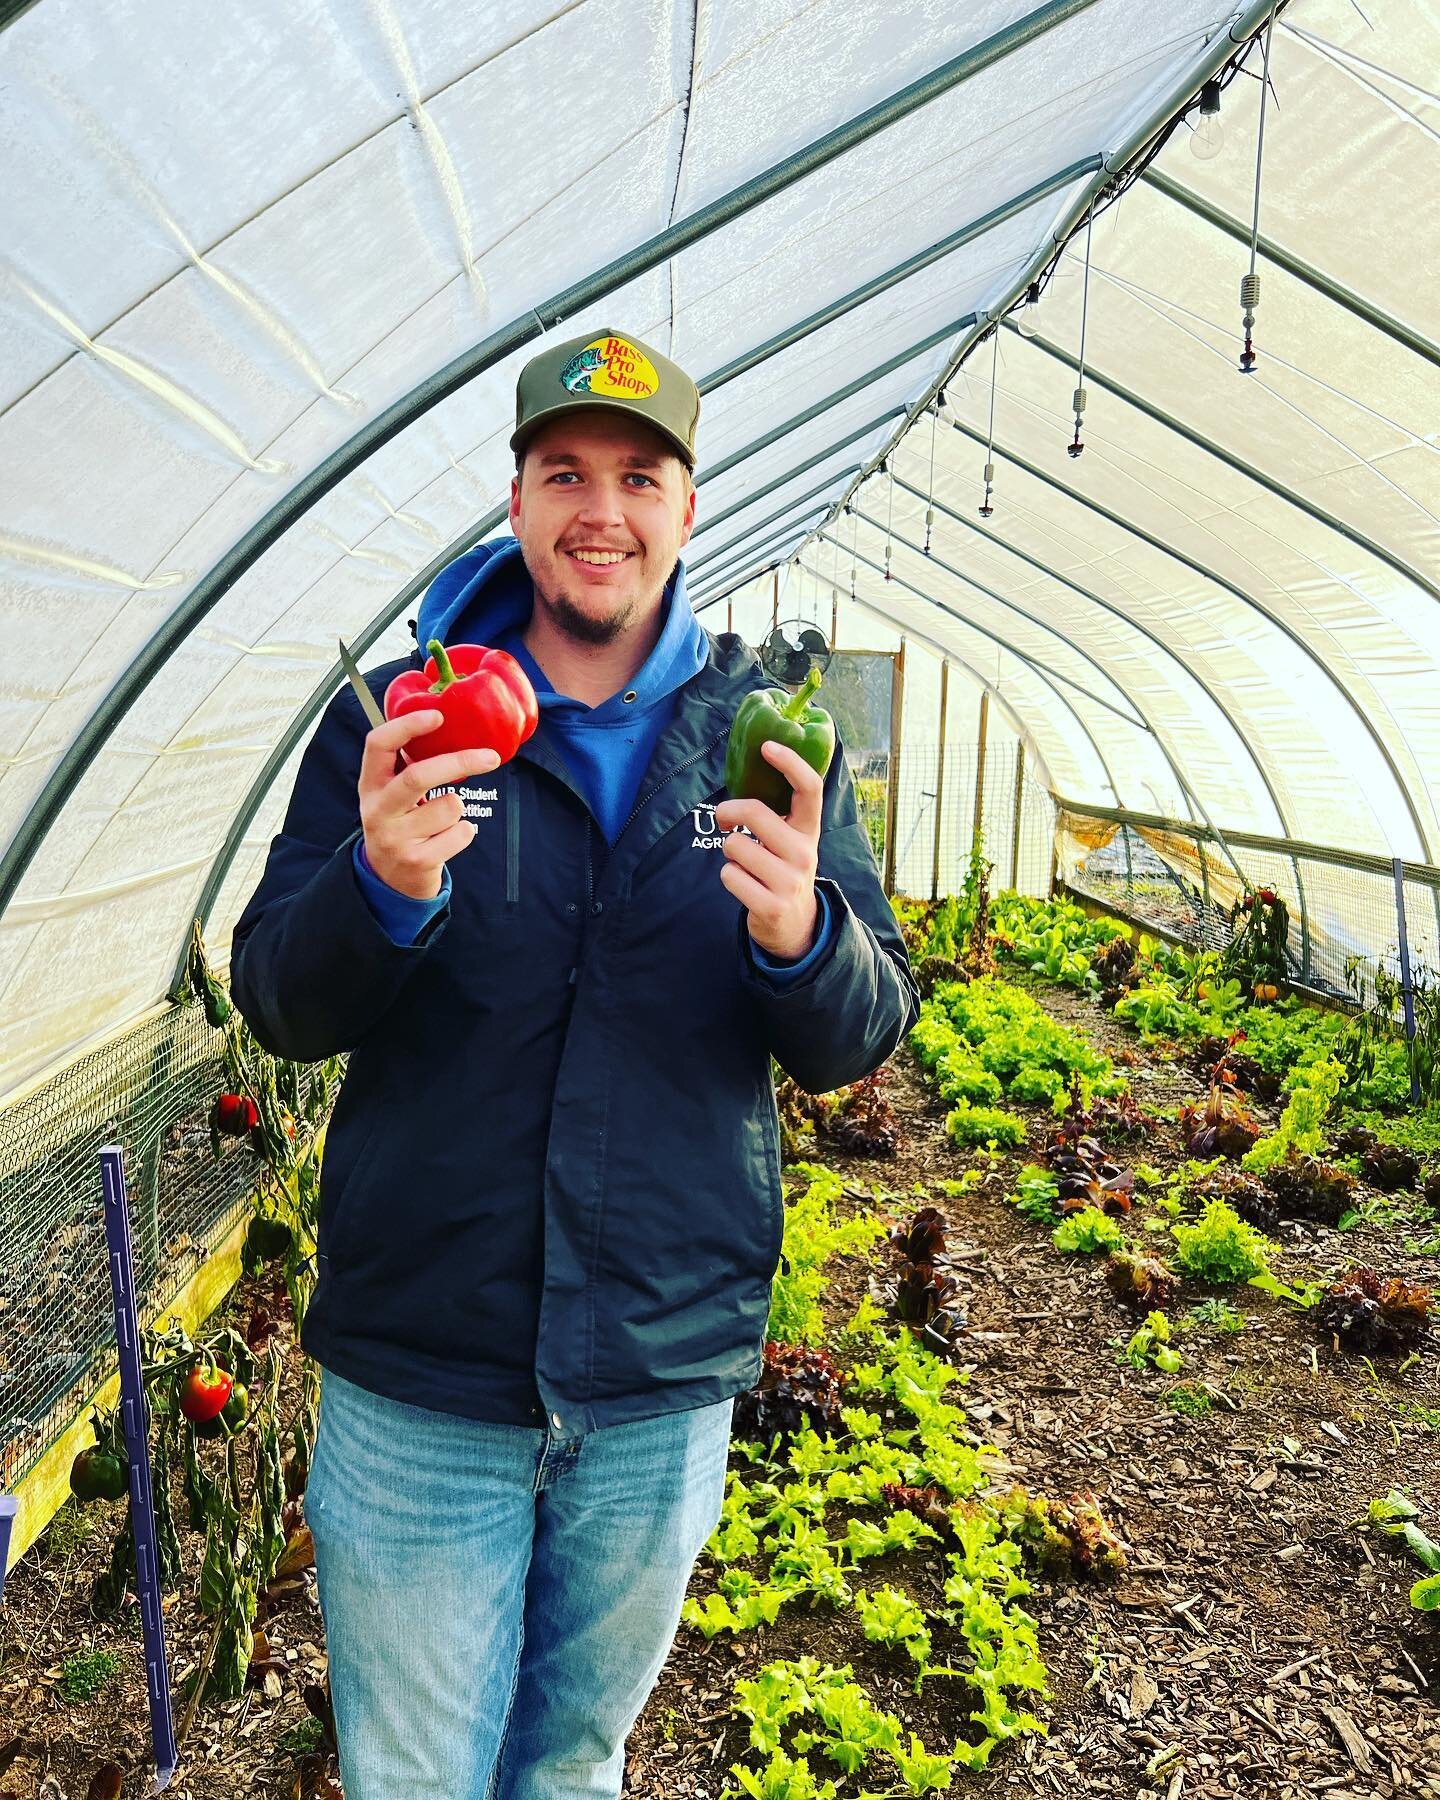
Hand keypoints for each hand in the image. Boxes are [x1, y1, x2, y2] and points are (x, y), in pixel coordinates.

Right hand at [359, 711, 500, 899]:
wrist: (391, 879)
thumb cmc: (400, 824)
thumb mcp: (391, 794)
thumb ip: (408, 766)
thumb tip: (449, 727)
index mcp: (371, 784)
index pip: (378, 744)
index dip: (407, 725)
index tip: (438, 715)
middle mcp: (378, 809)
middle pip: (419, 775)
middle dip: (459, 762)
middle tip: (490, 757)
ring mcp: (395, 837)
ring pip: (449, 806)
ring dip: (458, 807)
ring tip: (444, 819)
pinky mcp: (417, 860)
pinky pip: (461, 832)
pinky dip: (465, 831)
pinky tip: (447, 839)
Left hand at [714, 740, 823, 960]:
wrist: (796, 926)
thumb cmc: (784, 870)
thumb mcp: (792, 841)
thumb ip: (777, 814)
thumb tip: (747, 773)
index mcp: (810, 830)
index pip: (809, 788)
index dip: (790, 763)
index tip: (767, 746)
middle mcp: (804, 853)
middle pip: (755, 812)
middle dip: (728, 811)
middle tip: (724, 819)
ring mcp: (789, 881)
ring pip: (734, 845)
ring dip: (730, 852)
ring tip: (744, 863)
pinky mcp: (770, 905)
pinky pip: (729, 875)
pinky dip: (729, 877)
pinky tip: (744, 884)